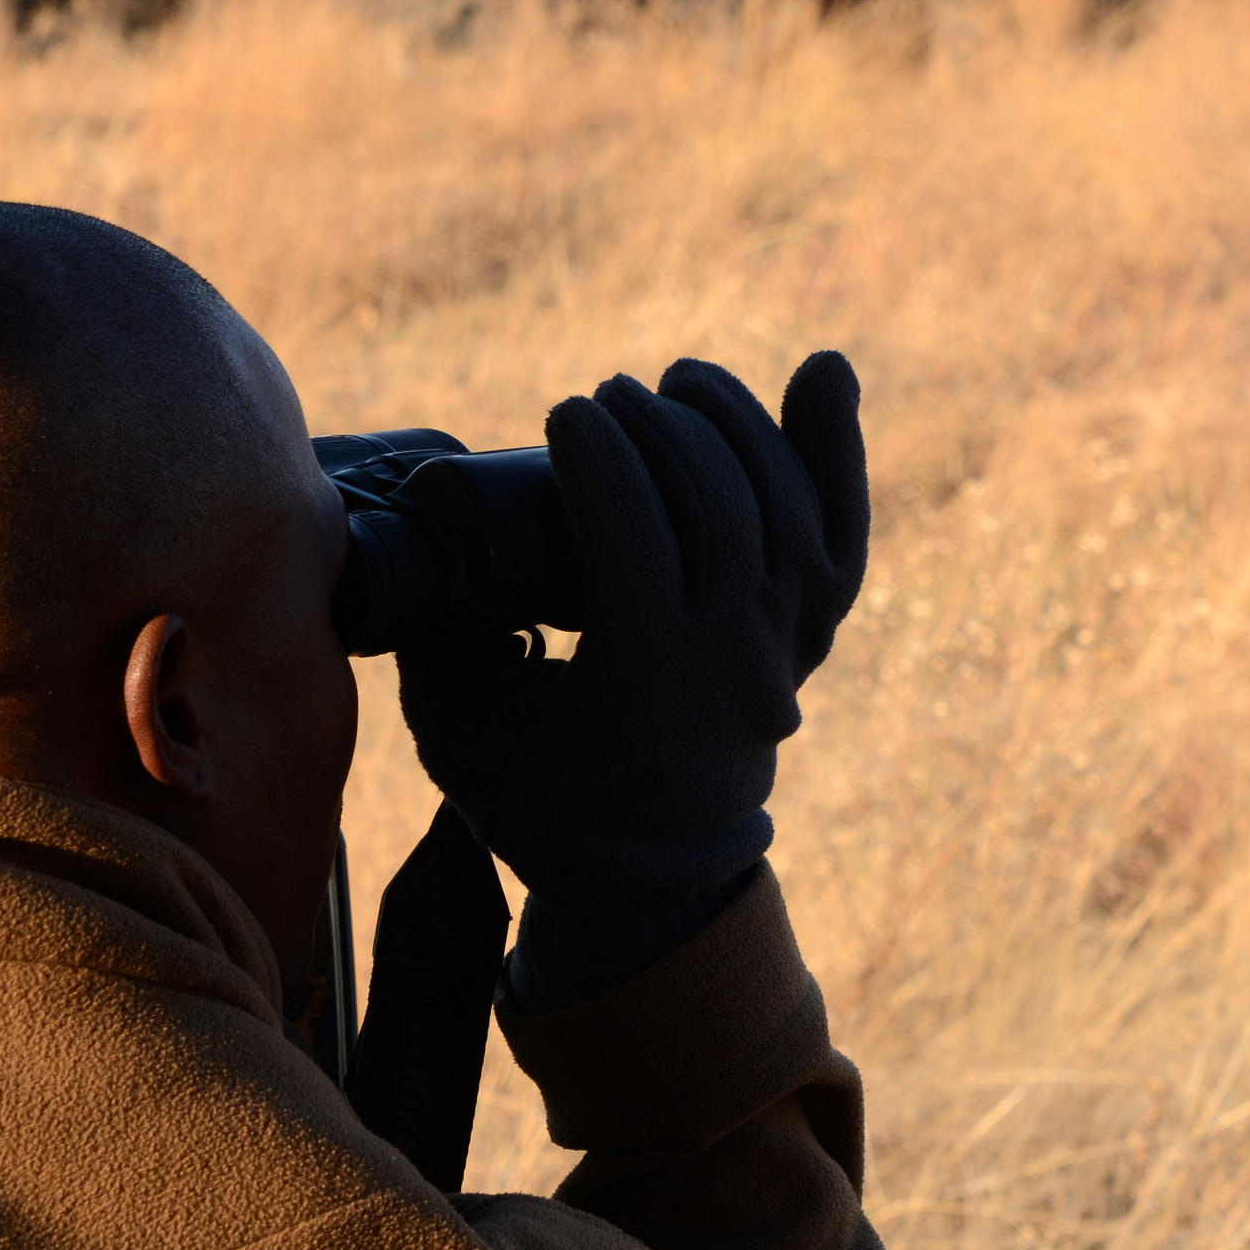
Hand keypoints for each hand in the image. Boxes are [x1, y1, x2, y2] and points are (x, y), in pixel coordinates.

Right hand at [395, 353, 868, 909]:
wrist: (649, 875)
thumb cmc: (538, 796)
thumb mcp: (457, 725)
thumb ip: (431, 629)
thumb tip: (407, 524)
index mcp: (645, 682)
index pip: (638, 543)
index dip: (602, 462)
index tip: (562, 413)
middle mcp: (734, 660)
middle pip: (718, 509)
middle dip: (660, 430)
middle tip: (607, 398)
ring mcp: (784, 647)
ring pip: (783, 507)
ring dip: (732, 423)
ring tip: (676, 382)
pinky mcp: (811, 635)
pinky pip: (842, 532)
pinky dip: (836, 452)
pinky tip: (824, 373)